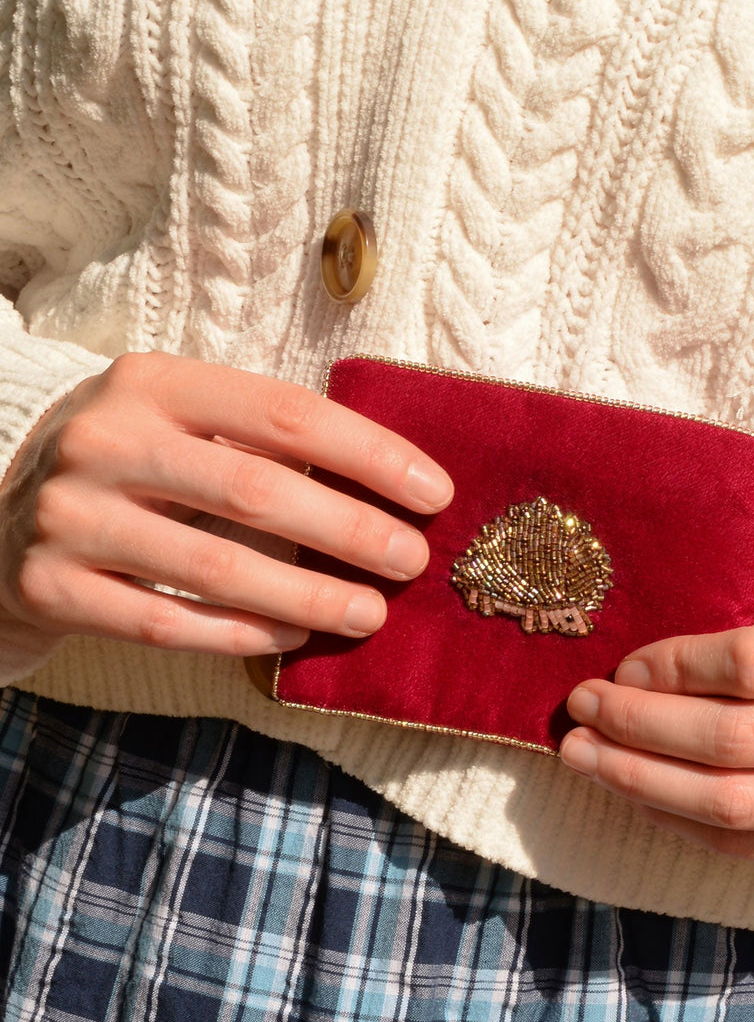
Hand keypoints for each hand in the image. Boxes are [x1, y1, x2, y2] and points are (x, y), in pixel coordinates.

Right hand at [0, 352, 452, 655]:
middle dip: (351, 530)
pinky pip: (166, 622)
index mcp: (152, 382)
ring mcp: (71, 515)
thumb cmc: (126, 467)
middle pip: (256, 489)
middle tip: (412, 561)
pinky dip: (240, 634)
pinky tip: (291, 639)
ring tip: (369, 613)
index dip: (370, 454)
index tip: (434, 492)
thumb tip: (392, 481)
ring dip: (308, 595)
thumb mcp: (175, 421)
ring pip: (215, 566)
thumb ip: (256, 438)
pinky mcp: (51, 586)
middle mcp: (105, 439)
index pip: (284, 413)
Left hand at [559, 548, 753, 879]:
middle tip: (579, 711)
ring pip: (730, 806)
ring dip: (639, 782)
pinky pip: (741, 848)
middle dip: (638, 728)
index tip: (621, 667)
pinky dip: (673, 819)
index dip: (673, 669)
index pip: (750, 664)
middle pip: (732, 742)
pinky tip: (634, 789)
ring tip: (584, 755)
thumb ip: (743, 588)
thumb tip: (650, 626)